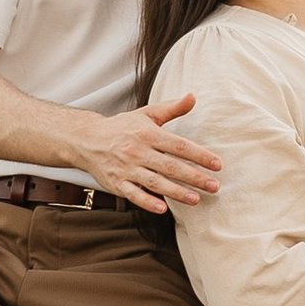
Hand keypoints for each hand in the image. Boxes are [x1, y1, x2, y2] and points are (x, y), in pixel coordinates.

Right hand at [79, 91, 223, 213]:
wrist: (86, 139)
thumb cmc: (122, 127)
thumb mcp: (147, 114)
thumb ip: (172, 108)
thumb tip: (194, 96)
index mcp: (148, 134)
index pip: (179, 146)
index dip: (200, 155)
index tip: (218, 164)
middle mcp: (138, 151)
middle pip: (170, 166)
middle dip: (194, 177)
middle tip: (214, 186)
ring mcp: (126, 168)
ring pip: (155, 182)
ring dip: (176, 192)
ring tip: (196, 199)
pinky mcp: (116, 183)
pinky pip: (133, 194)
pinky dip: (147, 202)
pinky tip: (163, 209)